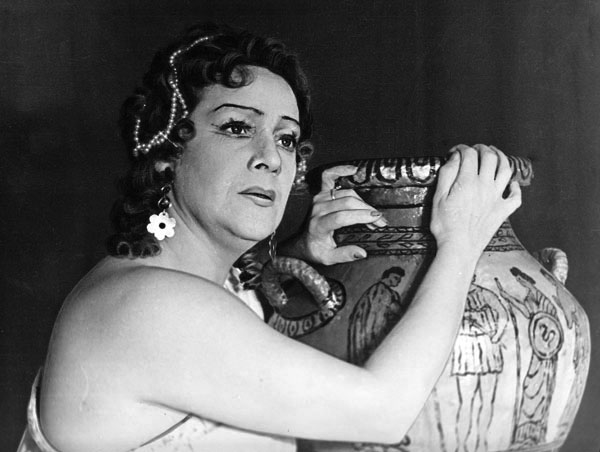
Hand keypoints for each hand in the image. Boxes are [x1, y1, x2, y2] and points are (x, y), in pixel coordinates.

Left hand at [290, 165, 386, 264]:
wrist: (303, 242)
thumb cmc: (316, 249)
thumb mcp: (328, 259)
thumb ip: (345, 255)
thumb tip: (362, 252)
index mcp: (319, 225)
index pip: (342, 217)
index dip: (361, 217)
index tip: (377, 220)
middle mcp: (318, 209)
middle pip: (347, 203)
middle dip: (367, 211)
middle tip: (381, 220)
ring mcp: (319, 199)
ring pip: (346, 194)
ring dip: (363, 202)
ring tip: (373, 213)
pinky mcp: (321, 193)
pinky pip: (329, 177)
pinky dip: (340, 170)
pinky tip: (353, 170)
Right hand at [430, 144, 521, 258]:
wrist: (459, 248)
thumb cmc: (445, 225)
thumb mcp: (438, 198)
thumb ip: (447, 175)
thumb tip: (454, 158)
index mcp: (467, 181)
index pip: (469, 155)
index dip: (462, 148)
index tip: (455, 151)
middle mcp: (485, 186)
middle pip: (490, 157)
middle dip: (482, 148)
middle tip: (475, 148)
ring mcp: (497, 198)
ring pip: (506, 170)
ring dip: (502, 158)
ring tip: (495, 154)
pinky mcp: (503, 211)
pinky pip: (516, 197)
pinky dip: (516, 187)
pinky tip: (511, 184)